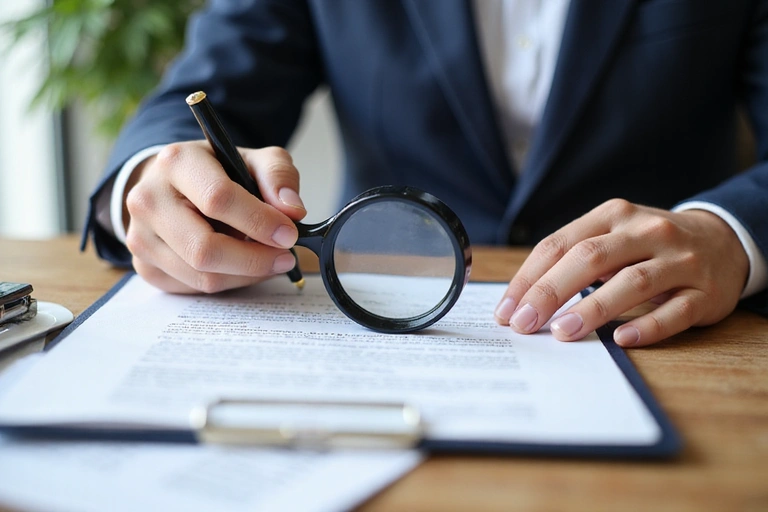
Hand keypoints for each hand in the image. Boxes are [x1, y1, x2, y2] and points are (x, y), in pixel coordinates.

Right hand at [123, 142, 306, 293]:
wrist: (175, 185)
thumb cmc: (218, 172)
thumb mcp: (253, 159)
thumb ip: (278, 176)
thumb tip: (292, 210)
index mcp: (176, 162)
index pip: (218, 199)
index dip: (259, 221)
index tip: (289, 234)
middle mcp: (148, 199)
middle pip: (204, 248)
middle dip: (254, 259)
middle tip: (284, 257)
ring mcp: (140, 236)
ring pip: (202, 275)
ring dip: (245, 275)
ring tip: (268, 259)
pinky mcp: (144, 265)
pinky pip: (194, 288)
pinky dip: (228, 282)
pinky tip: (242, 265)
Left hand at [494, 199, 748, 346]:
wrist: (723, 240)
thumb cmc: (649, 244)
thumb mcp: (612, 234)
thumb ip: (573, 257)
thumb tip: (523, 299)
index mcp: (613, 215)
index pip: (560, 244)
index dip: (529, 278)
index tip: (507, 310)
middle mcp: (646, 231)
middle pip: (590, 259)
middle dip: (550, 292)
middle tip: (524, 324)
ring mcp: (679, 260)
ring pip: (632, 282)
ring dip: (593, 308)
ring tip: (563, 332)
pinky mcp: (706, 291)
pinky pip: (676, 311)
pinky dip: (648, 326)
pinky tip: (622, 339)